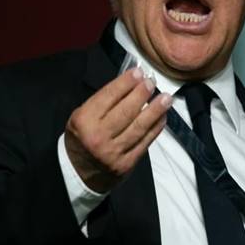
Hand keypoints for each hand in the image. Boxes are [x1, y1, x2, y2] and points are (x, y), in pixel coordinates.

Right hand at [64, 68, 172, 191]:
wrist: (78, 172)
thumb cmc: (82, 136)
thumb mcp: (82, 115)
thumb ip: (104, 100)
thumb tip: (132, 81)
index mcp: (84, 121)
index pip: (108, 97)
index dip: (125, 83)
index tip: (139, 72)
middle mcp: (98, 137)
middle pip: (126, 111)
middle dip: (142, 94)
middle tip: (152, 82)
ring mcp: (113, 152)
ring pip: (139, 127)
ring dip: (155, 111)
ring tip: (166, 98)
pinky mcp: (126, 164)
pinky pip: (145, 142)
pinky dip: (156, 128)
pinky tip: (163, 116)